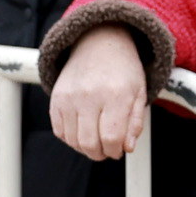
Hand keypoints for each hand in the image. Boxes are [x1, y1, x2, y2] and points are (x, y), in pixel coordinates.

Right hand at [51, 27, 150, 161]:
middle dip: (100, 153)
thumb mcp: (139, 93)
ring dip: (85, 148)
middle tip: (107, 149)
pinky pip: (59, 131)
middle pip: (89, 143)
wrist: (98, 43)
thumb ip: (135, 123)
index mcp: (116, 95)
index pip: (112, 138)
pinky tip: (82, 131)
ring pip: (73, 140)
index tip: (118, 149)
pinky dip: (70, 138)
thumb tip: (127, 148)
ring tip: (96, 139)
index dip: (115, 150)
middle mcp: (90, 96)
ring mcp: (69, 97)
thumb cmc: (123, 69)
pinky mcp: (56, 98)